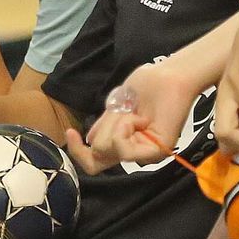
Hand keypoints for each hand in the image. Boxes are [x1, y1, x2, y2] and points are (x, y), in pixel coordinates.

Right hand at [73, 56, 206, 171]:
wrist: (168, 76)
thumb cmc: (146, 85)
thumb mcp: (115, 106)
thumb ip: (103, 127)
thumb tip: (89, 141)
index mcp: (124, 143)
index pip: (93, 161)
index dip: (76, 151)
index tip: (70, 131)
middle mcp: (134, 152)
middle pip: (96, 160)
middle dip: (101, 131)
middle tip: (121, 113)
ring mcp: (145, 154)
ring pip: (108, 151)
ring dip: (115, 125)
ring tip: (134, 112)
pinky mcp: (155, 152)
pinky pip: (123, 149)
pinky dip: (123, 129)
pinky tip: (137, 118)